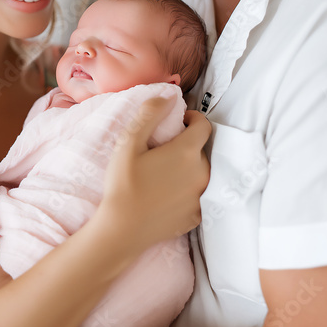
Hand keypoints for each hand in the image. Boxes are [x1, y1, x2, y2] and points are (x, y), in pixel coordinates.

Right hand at [98, 100, 210, 254]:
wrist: (121, 230)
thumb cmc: (123, 184)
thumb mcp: (129, 143)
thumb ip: (150, 114)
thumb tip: (169, 95)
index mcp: (188, 152)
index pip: (204, 125)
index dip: (192, 119)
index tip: (176, 123)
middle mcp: (202, 174)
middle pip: (201, 150)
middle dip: (186, 145)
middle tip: (161, 152)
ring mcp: (201, 197)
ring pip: (200, 173)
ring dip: (187, 168)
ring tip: (162, 174)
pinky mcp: (196, 216)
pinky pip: (197, 196)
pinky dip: (187, 191)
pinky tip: (166, 195)